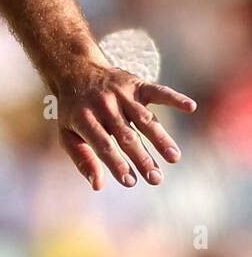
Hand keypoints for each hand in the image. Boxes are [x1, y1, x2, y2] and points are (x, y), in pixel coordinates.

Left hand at [54, 59, 196, 189]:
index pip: (103, 145)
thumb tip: (97, 186)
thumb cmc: (74, 111)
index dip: (116, 163)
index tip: (130, 182)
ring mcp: (122, 94)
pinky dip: (174, 98)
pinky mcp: (137, 85)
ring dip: (160, 138)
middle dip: (142, 159)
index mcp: (84, 118)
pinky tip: (190, 107)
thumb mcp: (67, 134)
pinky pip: (158, 91)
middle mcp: (104, 105)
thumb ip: (82, 159)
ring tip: (174, 157)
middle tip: (156, 179)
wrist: (77, 70)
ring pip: (145, 119)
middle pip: (127, 136)